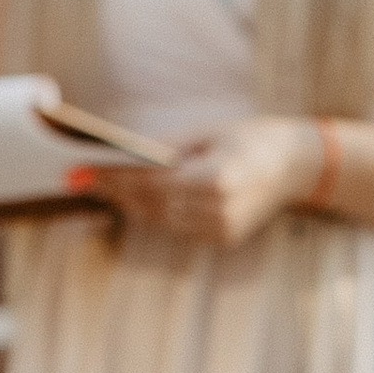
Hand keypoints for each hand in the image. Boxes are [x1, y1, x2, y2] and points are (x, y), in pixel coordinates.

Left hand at [82, 116, 326, 248]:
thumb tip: (122, 154)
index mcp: (219, 178)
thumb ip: (166, 148)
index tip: (83, 171)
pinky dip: (153, 213)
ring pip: (161, 220)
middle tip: (80, 179)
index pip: (153, 181)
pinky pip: (178, 227)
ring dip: (129, 205)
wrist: (294, 166)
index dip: (115, 178)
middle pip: (153, 204)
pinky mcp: (224, 239)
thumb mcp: (207, 133)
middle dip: (115, 192)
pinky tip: (132, 200)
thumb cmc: (248, 138)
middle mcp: (221, 210)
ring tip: (100, 188)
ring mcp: (223, 229)